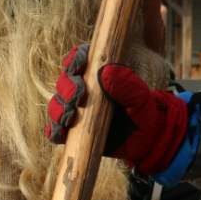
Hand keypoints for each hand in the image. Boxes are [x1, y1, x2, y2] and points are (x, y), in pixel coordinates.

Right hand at [47, 47, 187, 175]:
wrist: (145, 140)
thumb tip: (105, 72)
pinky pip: (56, 130)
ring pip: (57, 104)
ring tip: (70, 116)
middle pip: (65, 81)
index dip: (75, 59)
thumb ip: (127, 83)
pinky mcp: (73, 132)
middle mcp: (83, 89)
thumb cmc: (144, 111)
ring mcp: (76, 110)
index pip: (81, 59)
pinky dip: (54, 131)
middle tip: (77, 96)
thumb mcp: (141, 97)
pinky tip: (61, 133)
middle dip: (67, 87)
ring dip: (59, 108)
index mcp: (99, 74)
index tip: (78, 67)